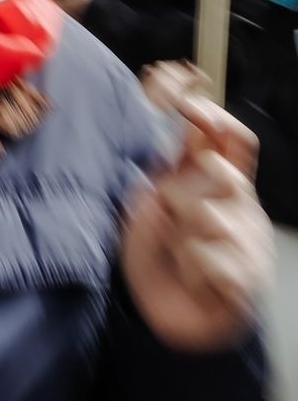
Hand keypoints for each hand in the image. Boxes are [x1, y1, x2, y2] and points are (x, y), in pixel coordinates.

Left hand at [120, 85, 273, 352]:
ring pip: (214, 217)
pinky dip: (192, 266)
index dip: (215, 117)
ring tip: (178, 249)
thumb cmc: (156, 244)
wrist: (159, 307)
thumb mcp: (154, 190)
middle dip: (181, 191)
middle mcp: (240, 205)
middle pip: (223, 172)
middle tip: (168, 213)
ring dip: (183, 233)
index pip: (234, 137)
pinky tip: (191, 274)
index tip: (186, 105)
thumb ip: (168, 155)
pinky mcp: (248, 279)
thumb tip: (163, 97)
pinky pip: (214, 259)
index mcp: (220, 178)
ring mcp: (249, 242)